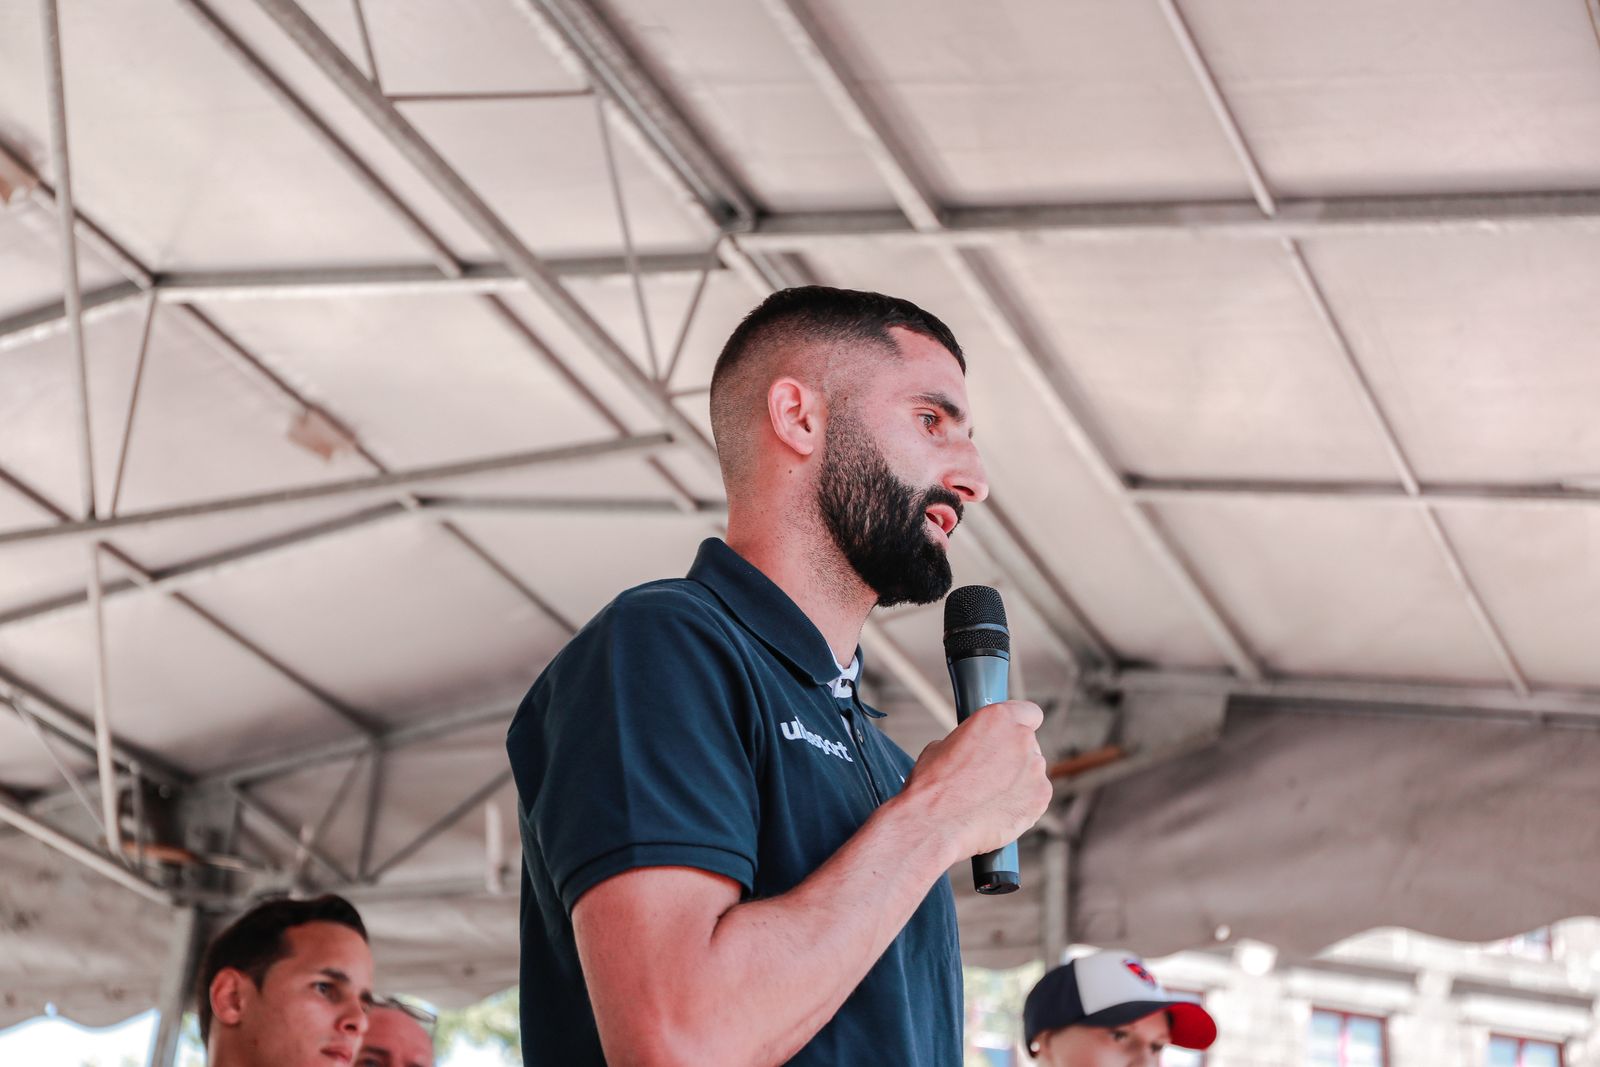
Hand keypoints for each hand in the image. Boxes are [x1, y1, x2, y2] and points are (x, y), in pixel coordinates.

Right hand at [900, 700, 1051, 861]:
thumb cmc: (932, 786)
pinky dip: (1022, 804)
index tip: (1011, 737)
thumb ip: (971, 741)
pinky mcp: (1040, 797)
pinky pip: (1036, 797)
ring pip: (1032, 772)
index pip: (1028, 712)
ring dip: (1018, 782)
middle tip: (989, 776)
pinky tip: (998, 812)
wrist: (935, 823)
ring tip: (988, 799)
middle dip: (1013, 758)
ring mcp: (1034, 769)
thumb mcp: (943, 746)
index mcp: (997, 718)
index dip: (1020, 725)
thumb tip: (975, 751)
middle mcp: (1021, 739)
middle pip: (1028, 745)